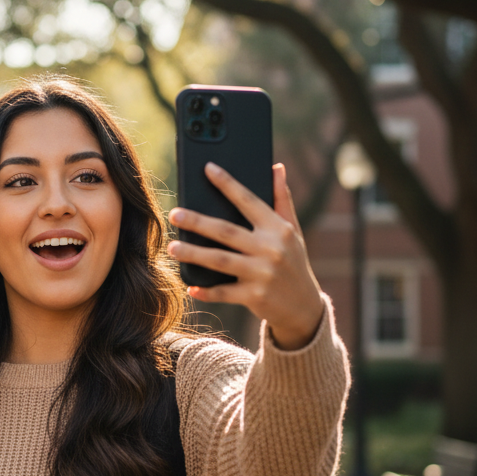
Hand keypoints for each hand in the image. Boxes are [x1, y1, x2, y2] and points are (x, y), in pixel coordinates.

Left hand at [168, 162, 323, 350]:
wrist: (304, 307)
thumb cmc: (293, 262)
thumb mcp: (293, 231)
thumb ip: (282, 200)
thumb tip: (277, 168)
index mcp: (278, 229)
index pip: (249, 201)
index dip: (228, 184)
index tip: (208, 168)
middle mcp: (270, 249)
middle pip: (226, 231)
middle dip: (198, 222)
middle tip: (175, 214)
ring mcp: (262, 274)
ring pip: (220, 261)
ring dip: (194, 254)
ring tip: (172, 247)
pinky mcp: (254, 297)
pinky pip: (224, 293)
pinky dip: (206, 291)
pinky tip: (190, 286)